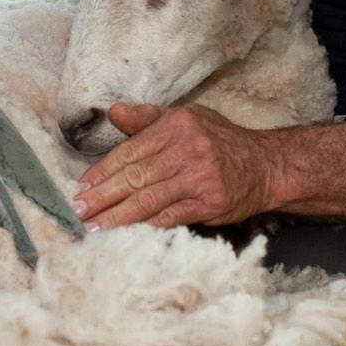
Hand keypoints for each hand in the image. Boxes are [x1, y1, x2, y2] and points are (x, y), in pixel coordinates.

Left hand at [73, 103, 281, 230]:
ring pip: (148, 200)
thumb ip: (147, 118)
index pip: (130, 150)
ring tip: (94, 227)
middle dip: (103, 196)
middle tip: (79, 211)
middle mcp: (188, 149)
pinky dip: (145, 227)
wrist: (266, 165)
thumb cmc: (219, 141)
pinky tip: (126, 234)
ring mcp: (200, 178)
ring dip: (117, 217)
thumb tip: (112, 111)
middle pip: (135, 176)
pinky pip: (169, 217)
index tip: (81, 187)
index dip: (103, 171)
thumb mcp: (187, 118)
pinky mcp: (209, 204)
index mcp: (176, 125)